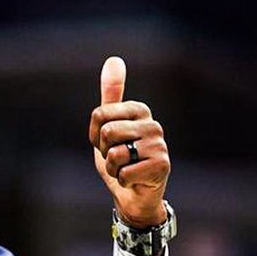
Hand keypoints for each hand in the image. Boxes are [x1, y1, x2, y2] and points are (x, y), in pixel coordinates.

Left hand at [89, 56, 169, 227]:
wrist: (135, 196)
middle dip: (104, 153)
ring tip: (125, 170)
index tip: (107, 145)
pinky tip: (133, 180)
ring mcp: (159, 144)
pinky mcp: (162, 165)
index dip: (95, 136)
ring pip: (115, 154)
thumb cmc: (120, 161)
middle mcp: (152, 124)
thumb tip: (113, 59)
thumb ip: (110, 96)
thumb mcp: (107, 127)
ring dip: (113, 169)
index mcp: (139, 110)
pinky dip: (122, 181)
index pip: (99, 115)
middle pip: (107, 132)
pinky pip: (124, 172)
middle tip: (117, 160)